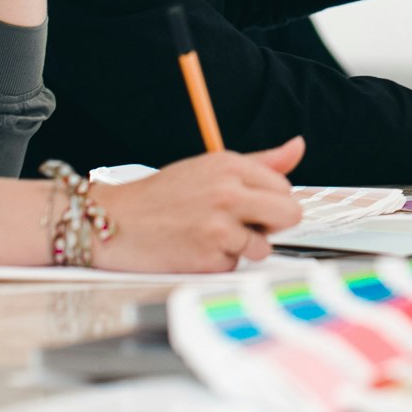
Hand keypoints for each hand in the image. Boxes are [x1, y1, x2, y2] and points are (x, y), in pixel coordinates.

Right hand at [96, 138, 304, 271]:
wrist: (113, 222)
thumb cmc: (161, 196)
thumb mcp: (210, 168)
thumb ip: (260, 162)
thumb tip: (298, 146)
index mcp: (231, 165)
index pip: (285, 187)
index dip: (270, 201)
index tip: (248, 204)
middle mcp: (229, 193)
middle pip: (290, 215)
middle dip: (273, 225)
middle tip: (243, 224)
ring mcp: (220, 227)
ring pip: (264, 246)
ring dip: (242, 246)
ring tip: (208, 235)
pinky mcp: (209, 258)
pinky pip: (235, 265)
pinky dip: (218, 262)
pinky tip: (194, 249)